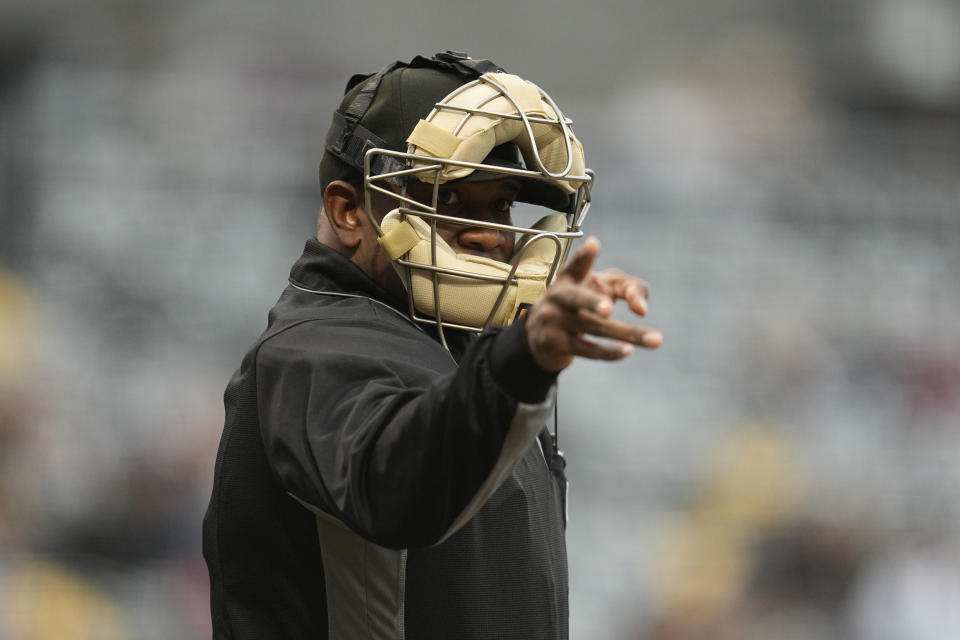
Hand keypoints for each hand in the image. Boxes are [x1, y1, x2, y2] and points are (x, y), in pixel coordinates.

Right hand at [525, 237, 662, 371]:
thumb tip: (642, 310)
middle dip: (592, 302)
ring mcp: (554, 321)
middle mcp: (557, 297)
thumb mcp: (603, 288)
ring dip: (626, 335)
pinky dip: (609, 352)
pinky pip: (587, 350)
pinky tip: (627, 351)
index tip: (593, 244)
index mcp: (569, 278)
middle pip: (576, 298)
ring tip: (655, 340)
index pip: (575, 265)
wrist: (542, 335)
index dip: (584, 256)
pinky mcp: (556, 344)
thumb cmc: (581, 305)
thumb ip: (630, 288)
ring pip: (593, 328)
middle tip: (609, 308)